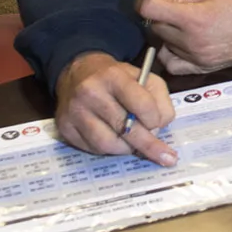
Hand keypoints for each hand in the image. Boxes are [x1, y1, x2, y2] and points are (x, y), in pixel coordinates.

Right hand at [54, 52, 176, 164]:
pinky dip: (109, 149)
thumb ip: (159, 100)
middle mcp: (90, 93)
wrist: (79, 73)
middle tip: (166, 158)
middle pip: (124, 128)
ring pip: (107, 144)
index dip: (154, 119)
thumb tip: (159, 128)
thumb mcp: (144, 77)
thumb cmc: (117, 78)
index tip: (158, 124)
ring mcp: (74, 112)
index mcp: (113, 76)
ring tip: (134, 143)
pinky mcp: (64, 128)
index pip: (141, 104)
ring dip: (127, 149)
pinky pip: (92, 149)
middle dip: (148, 145)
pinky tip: (115, 140)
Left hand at [139, 0, 231, 76]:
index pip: (151, 11)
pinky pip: (174, 65)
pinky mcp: (205, 68)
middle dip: (159, 17)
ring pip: (163, 46)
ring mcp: (199, 58)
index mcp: (195, 18)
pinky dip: (173, 54)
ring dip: (167, 36)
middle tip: (173, 9)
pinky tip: (183, 45)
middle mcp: (193, 42)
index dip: (143, 1)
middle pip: (156, 28)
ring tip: (183, 27)